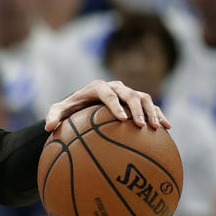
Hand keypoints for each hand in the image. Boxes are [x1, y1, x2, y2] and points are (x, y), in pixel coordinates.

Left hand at [44, 80, 169, 131]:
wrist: (86, 102)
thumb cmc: (72, 108)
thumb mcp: (59, 111)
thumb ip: (53, 116)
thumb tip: (48, 127)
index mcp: (98, 88)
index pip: (108, 94)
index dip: (115, 105)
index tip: (121, 119)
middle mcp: (116, 87)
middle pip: (130, 95)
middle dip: (137, 109)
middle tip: (140, 125)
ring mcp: (128, 92)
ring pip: (144, 98)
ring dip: (152, 112)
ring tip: (156, 127)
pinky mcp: (137, 100)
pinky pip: (151, 106)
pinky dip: (160, 114)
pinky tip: (167, 128)